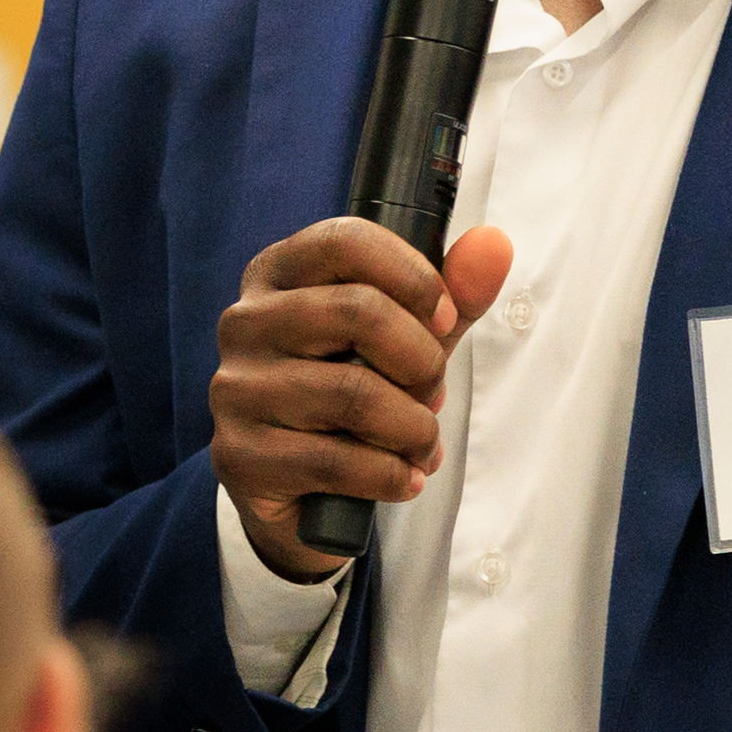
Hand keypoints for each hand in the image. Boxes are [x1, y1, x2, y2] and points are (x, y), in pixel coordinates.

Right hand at [211, 217, 512, 580]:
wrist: (297, 490)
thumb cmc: (351, 390)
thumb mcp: (402, 336)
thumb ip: (450, 292)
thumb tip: (494, 245)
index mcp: (277, 272)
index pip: (346, 241)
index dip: (413, 276)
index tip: (445, 318)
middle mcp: (246, 321)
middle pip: (358, 312)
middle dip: (422, 360)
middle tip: (435, 393)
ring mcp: (237, 390)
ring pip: (352, 393)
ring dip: (413, 426)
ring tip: (424, 442)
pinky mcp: (240, 456)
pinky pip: (335, 461)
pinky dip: (389, 474)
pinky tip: (404, 478)